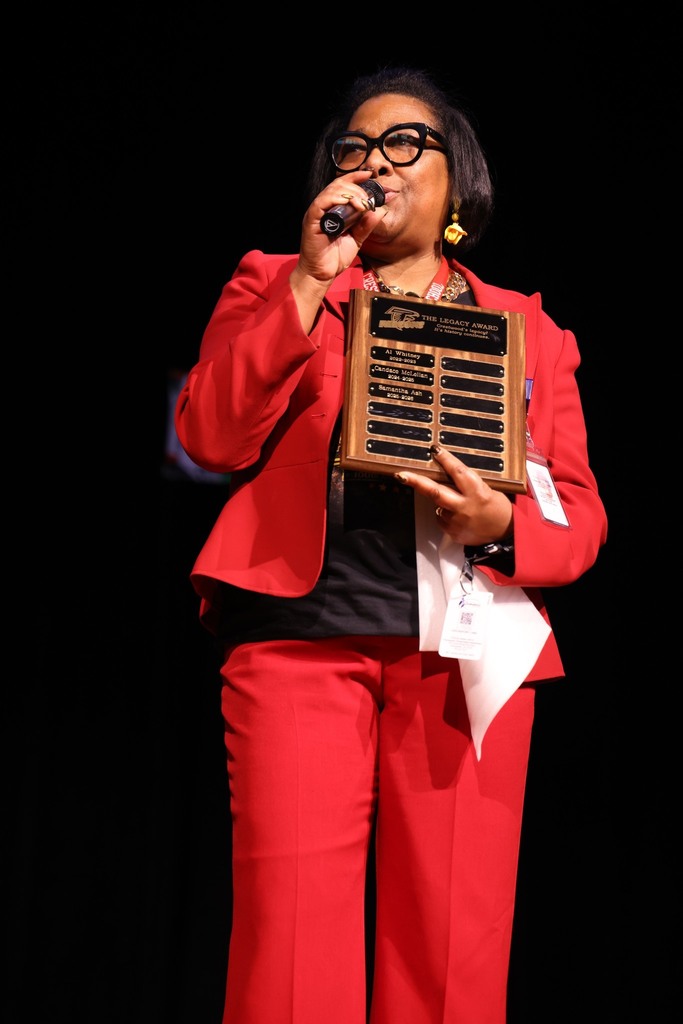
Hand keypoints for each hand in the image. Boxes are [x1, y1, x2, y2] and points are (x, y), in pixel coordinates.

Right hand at [294, 171, 387, 285]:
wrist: (322, 274)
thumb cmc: (335, 257)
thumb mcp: (357, 239)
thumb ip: (367, 225)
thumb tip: (381, 210)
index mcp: (333, 209)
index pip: (343, 186)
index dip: (356, 177)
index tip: (370, 176)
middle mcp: (324, 207)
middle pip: (339, 184)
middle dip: (358, 188)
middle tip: (369, 199)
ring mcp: (317, 212)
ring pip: (332, 190)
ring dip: (350, 194)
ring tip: (362, 205)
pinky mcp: (311, 220)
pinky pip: (322, 202)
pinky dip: (336, 199)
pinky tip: (348, 203)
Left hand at [396, 444, 513, 546]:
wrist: (505, 532)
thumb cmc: (496, 507)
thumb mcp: (487, 489)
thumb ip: (465, 483)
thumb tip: (445, 472)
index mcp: (477, 492)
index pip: (458, 472)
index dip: (445, 460)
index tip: (434, 450)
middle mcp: (465, 506)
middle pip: (435, 491)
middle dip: (416, 482)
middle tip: (401, 475)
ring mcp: (456, 521)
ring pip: (438, 505)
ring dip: (442, 501)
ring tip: (460, 504)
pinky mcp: (452, 532)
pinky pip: (441, 518)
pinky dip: (446, 513)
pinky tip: (459, 516)